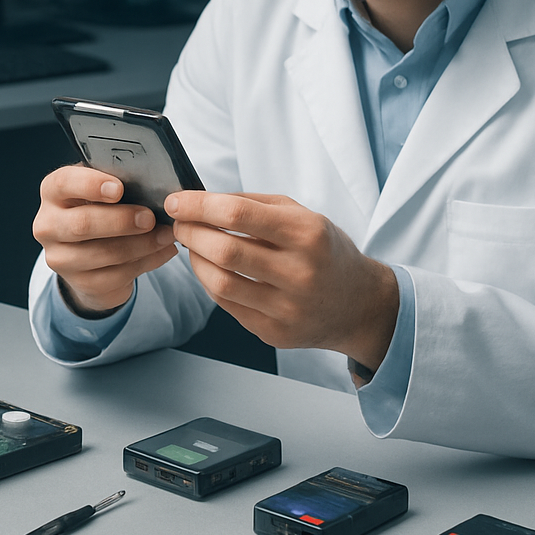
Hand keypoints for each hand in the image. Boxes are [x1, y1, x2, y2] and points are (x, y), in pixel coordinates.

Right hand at [33, 165, 177, 314]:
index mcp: (53, 192)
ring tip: (166, 235)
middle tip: (150, 218)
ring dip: (142, 244)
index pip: (63, 184)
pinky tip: (163, 251)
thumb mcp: (101, 190)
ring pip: (104, 253)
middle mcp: (48, 225)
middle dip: (121, 221)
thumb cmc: (100, 208)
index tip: (118, 189)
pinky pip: (117, 275)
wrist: (88, 251)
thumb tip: (152, 183)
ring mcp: (60, 258)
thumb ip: (117, 183)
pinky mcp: (80, 283)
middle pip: (82, 224)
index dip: (90, 185)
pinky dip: (147, 261)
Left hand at [166, 191, 398, 374]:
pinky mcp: (276, 333)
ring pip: (221, 283)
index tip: (176, 201)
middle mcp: (300, 272)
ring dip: (195, 260)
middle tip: (179, 223)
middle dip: (191, 233)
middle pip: (225, 251)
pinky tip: (210, 269)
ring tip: (192, 245)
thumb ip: (253, 205)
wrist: (358, 304)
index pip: (239, 215)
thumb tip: (201, 201)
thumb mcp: (301, 214)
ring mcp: (288, 308)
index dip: (199, 206)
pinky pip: (228, 306)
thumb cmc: (324, 249)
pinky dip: (210, 283)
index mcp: (307, 233)